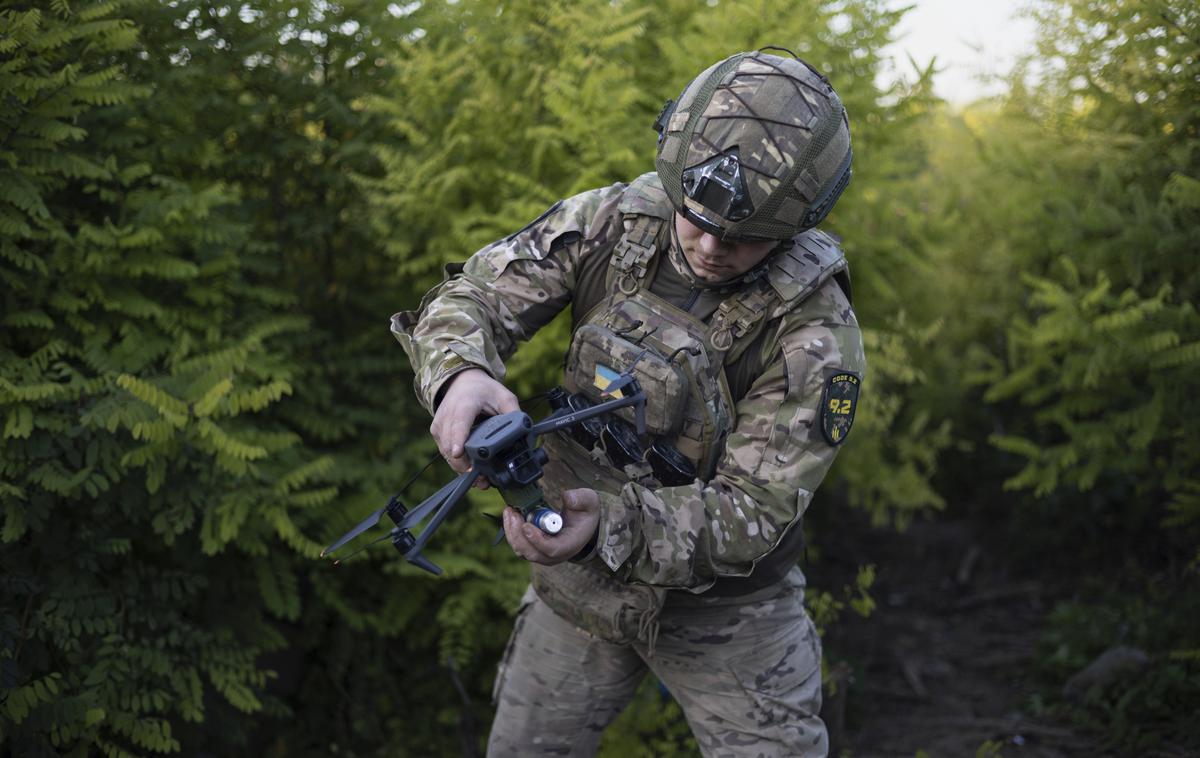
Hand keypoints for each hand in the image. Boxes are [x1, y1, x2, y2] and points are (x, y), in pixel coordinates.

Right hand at [430, 368, 519, 484]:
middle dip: (464, 465)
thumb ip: (514, 414)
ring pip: (446, 452)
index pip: (459, 424)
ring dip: (461, 468)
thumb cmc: (483, 390)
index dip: (458, 440)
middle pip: (450, 444)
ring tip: (481, 480)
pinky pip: (444, 452)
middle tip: (483, 481)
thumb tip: (524, 433)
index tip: (458, 453)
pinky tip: (471, 470)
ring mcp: (440, 425)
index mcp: (465, 404)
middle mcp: (448, 415)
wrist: (462, 381)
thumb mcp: (504, 396)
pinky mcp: (437, 432)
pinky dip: (457, 463)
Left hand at [503, 488, 599, 565]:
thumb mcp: (589, 501)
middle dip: (518, 534)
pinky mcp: (534, 549)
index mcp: (570, 544)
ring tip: (510, 511)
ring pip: (522, 550)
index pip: (551, 549)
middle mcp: (555, 555)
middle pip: (531, 553)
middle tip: (513, 512)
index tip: (526, 525)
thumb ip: (580, 498)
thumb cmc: (585, 513)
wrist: (583, 523)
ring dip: (512, 532)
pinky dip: (512, 532)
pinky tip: (511, 515)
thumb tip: (567, 497)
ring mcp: (543, 554)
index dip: (537, 540)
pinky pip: (519, 545)